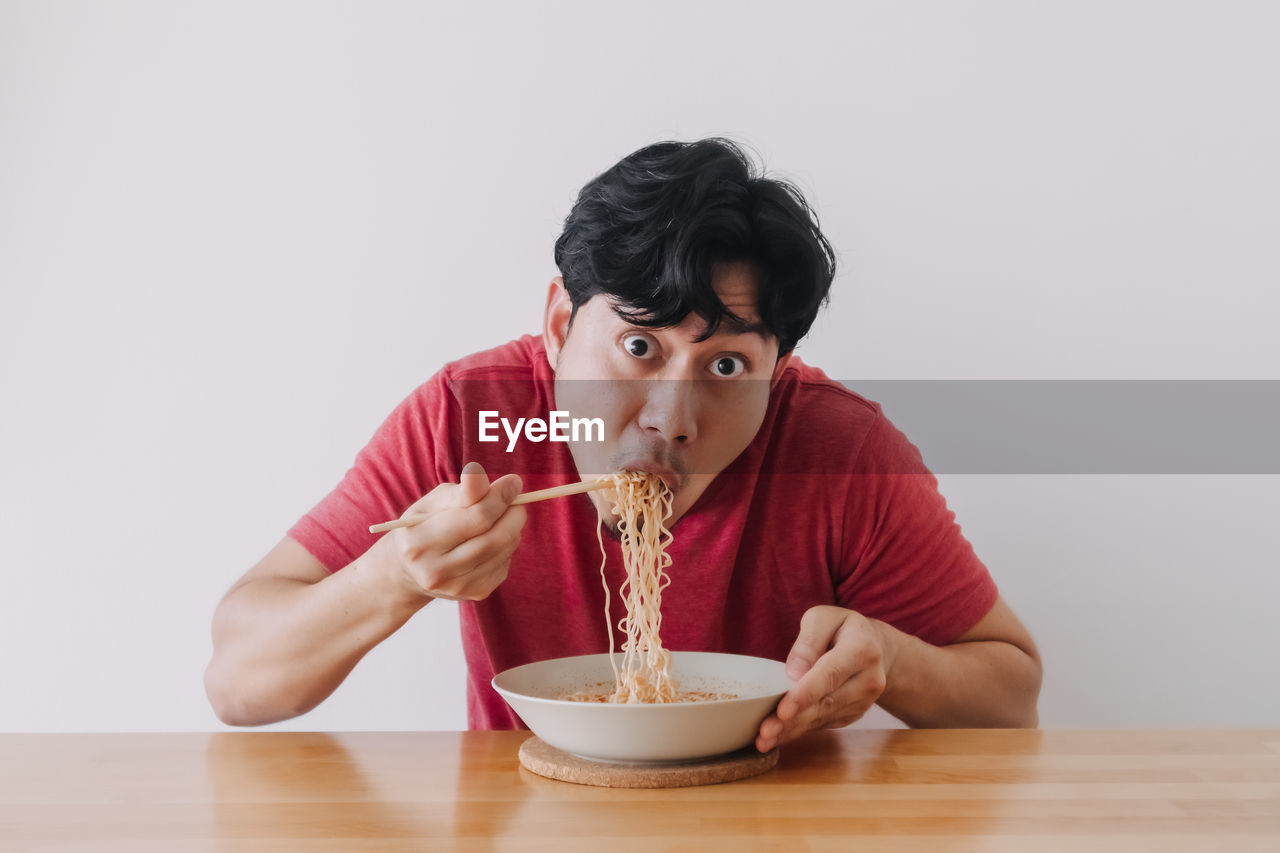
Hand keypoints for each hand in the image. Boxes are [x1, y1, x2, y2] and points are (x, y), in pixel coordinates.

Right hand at [374, 461, 526, 602]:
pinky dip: (506, 545)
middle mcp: (436, 572)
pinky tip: (492, 538)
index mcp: (420, 544)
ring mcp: (457, 587)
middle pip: (495, 538)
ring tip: (501, 516)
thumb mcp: (434, 502)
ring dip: (512, 528)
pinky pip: (504, 563)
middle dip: (513, 514)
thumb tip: (487, 475)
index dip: (500, 497)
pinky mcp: (475, 593)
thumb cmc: (424, 526)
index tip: (513, 482)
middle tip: (516, 500)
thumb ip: (463, 491)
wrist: (409, 571)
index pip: (476, 518)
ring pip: (504, 550)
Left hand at [755, 605, 890, 751]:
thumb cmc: (843, 629)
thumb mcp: (823, 618)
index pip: (830, 674)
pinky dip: (801, 731)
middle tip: (765, 732)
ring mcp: (864, 701)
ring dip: (793, 730)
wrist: (877, 648)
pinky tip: (779, 736)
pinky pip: (825, 723)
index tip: (783, 710)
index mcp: (862, 649)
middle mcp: (868, 679)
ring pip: (824, 718)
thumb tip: (794, 672)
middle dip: (793, 719)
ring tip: (765, 740)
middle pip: (826, 702)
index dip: (805, 694)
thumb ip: (808, 640)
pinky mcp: (855, 714)